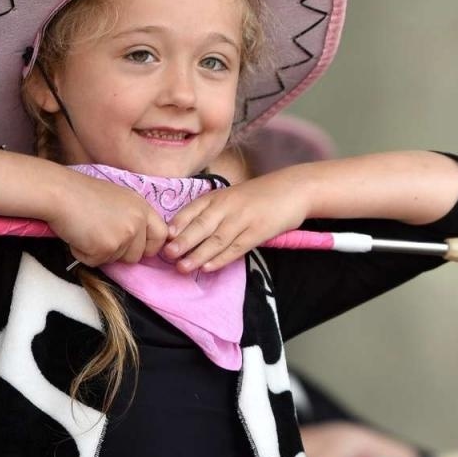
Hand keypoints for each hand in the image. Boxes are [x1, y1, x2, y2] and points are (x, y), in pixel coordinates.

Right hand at [48, 173, 169, 267]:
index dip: (149, 246)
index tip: (136, 248)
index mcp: (142, 207)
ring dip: (99, 252)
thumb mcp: (119, 199)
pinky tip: (77, 235)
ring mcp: (123, 235)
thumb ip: (132, 217)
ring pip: (115, 260)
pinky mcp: (105, 248)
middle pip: (137, 255)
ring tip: (86, 231)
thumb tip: (135, 241)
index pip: (161, 235)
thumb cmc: (82, 193)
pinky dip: (83, 254)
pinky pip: (95, 262)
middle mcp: (137, 221)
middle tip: (100, 237)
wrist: (60, 193)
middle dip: (119, 253)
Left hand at [164, 170, 311, 273]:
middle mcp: (228, 206)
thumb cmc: (261, 194)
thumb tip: (188, 232)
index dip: (177, 224)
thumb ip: (214, 210)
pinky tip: (208, 267)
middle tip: (166, 255)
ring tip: (182, 267)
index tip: (162, 237)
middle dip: (182, 241)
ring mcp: (244, 219)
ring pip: (216, 239)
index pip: (193, 209)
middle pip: (201, 225)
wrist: (295, 189)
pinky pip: (236, 247)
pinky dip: (221, 258)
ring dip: (198, 254)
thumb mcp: (234, 196)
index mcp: (219, 196)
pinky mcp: (259, 231)